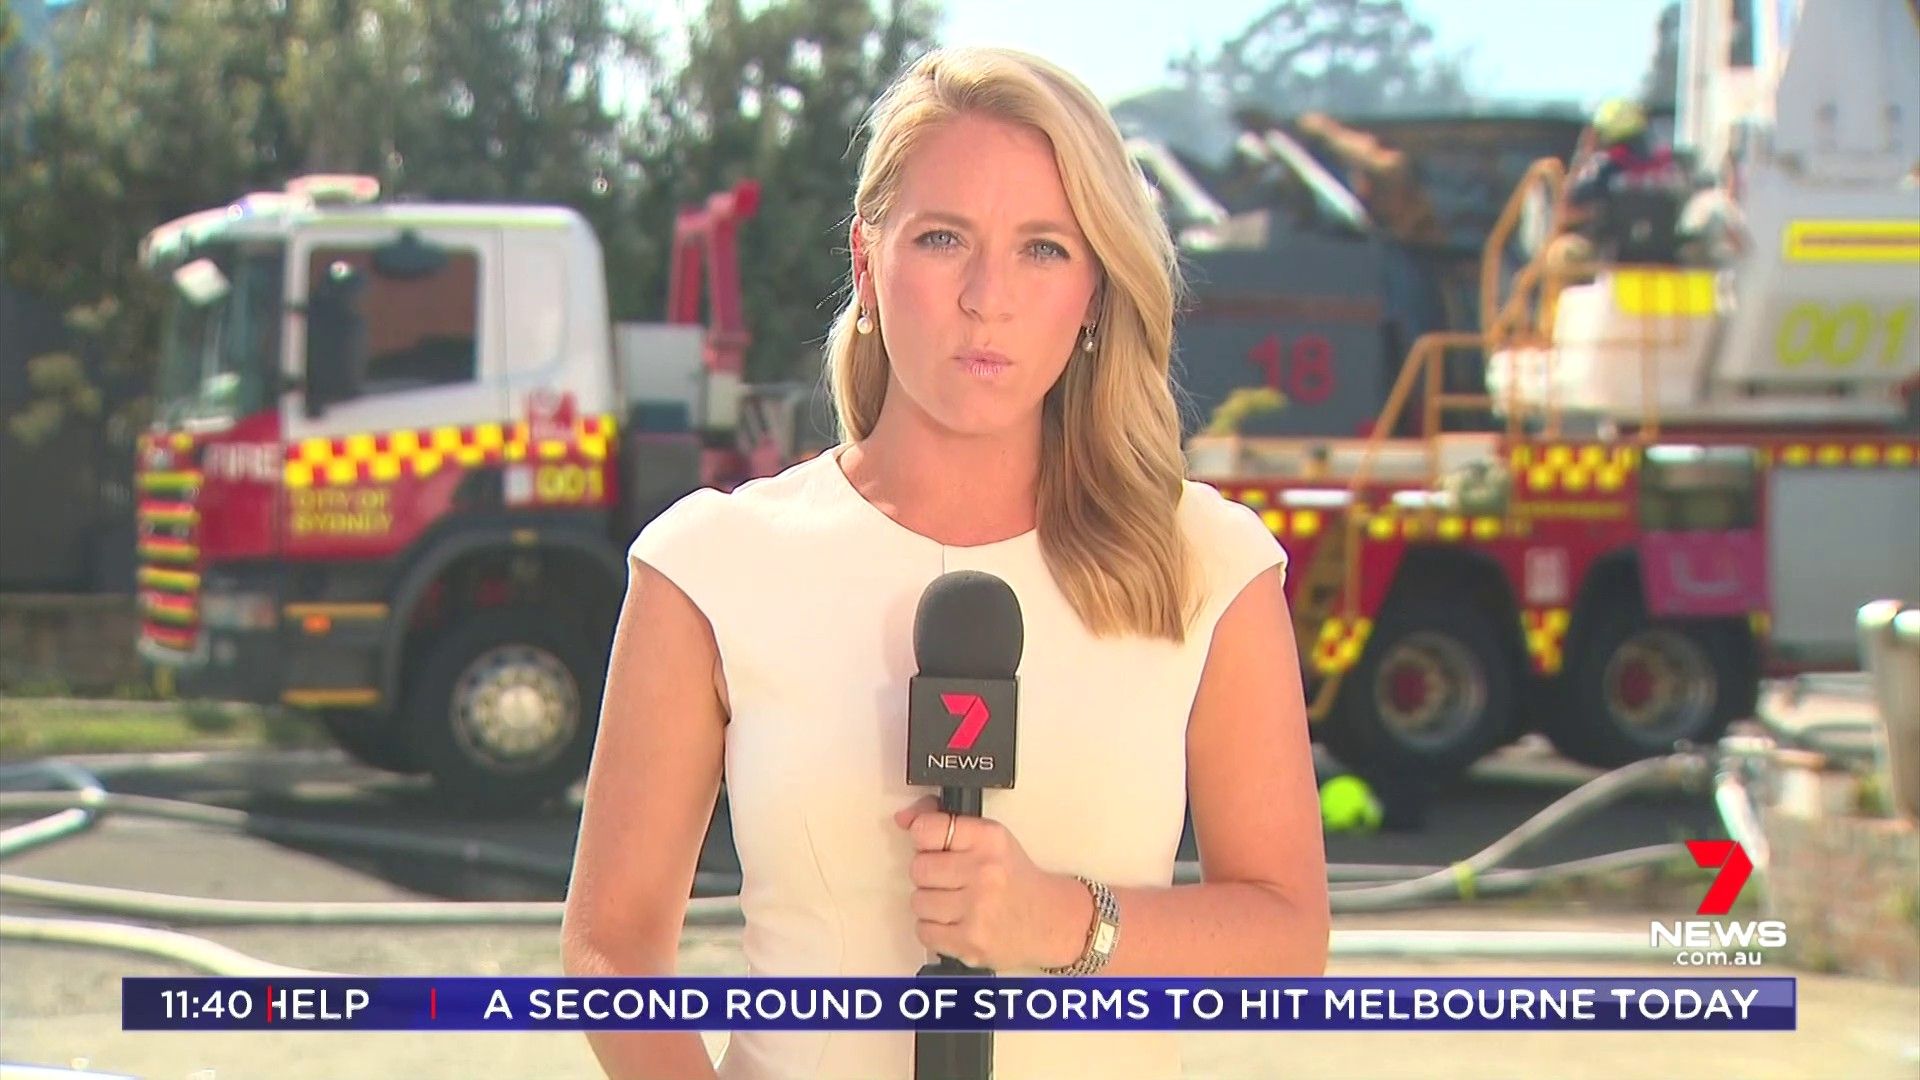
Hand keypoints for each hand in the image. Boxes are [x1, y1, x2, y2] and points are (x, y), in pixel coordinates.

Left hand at [892, 796, 1089, 971]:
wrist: (1051, 921)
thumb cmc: (1015, 879)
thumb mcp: (989, 839)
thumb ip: (944, 823)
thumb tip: (902, 819)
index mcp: (989, 839)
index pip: (928, 829)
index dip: (923, 838)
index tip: (933, 845)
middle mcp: (984, 872)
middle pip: (918, 868)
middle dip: (929, 875)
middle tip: (950, 879)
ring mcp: (977, 910)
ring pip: (918, 902)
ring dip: (931, 904)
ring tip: (956, 903)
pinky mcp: (970, 943)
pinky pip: (924, 931)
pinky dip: (934, 929)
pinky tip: (956, 923)